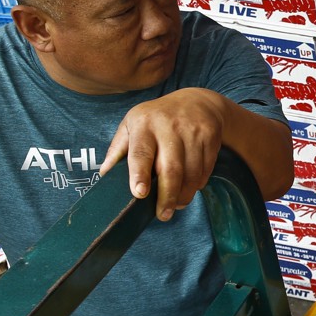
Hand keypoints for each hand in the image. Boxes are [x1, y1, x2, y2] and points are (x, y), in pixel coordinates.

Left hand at [99, 88, 228, 221]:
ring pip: (191, 173)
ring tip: (176, 205)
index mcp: (144, 124)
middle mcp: (169, 126)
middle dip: (167, 196)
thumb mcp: (132, 124)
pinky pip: (205, 169)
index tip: (139, 193)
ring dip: (184, 195)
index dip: (140, 174)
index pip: (141, 152)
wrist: (198, 100)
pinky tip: (189, 188)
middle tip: (163, 215)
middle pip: (170, 169)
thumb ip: (118, 149)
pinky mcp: (210, 137)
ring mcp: (193, 131)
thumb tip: (105, 176)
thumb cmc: (157, 117)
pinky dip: (197, 184)